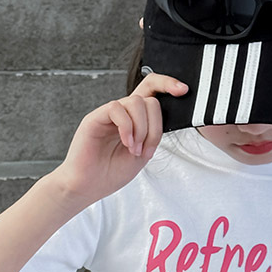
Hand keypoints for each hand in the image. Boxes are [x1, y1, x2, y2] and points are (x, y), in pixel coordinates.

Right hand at [48, 72, 187, 208]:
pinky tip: (126, 143)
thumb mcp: (143, 154)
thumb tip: (166, 119)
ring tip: (133, 149)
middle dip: (154, 126)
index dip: (168, 84)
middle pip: (148, 97)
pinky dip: (127, 127)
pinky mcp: (95, 118)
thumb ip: (153, 135)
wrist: (88, 187)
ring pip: (135, 102)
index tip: (183, 91)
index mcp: (135, 120)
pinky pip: (117, 108)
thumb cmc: (110, 173)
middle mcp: (122, 114)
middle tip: (145, 149)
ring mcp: (108, 114)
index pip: (152, 91)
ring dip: (141, 129)